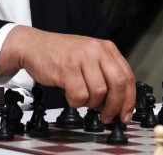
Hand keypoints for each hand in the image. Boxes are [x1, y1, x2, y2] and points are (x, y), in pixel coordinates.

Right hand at [0, 26, 134, 124]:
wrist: (33, 46)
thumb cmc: (60, 54)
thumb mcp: (88, 56)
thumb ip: (105, 73)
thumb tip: (118, 102)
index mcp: (106, 48)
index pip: (128, 76)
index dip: (129, 100)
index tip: (125, 114)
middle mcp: (96, 51)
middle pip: (118, 84)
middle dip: (114, 106)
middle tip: (107, 116)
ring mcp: (82, 58)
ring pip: (99, 92)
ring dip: (91, 104)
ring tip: (82, 100)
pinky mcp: (67, 68)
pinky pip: (80, 95)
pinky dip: (76, 102)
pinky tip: (70, 96)